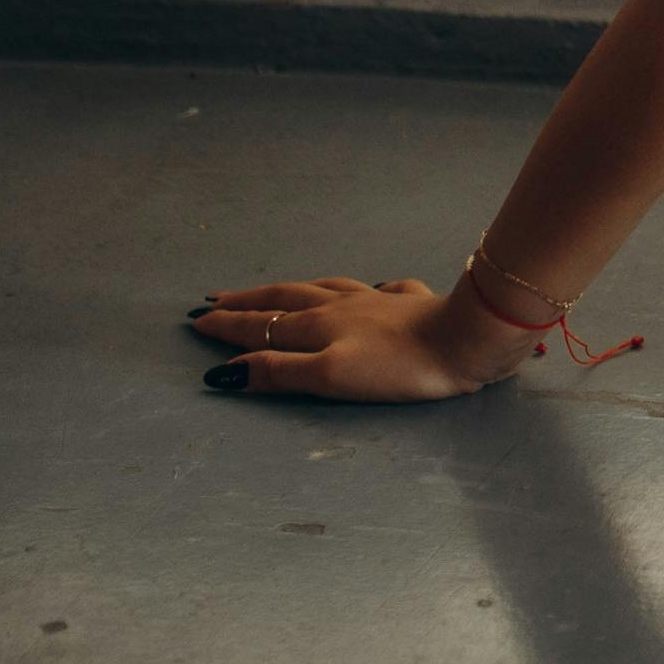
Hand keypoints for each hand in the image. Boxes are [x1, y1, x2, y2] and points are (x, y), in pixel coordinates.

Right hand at [189, 274, 536, 401]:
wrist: (467, 338)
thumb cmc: (398, 366)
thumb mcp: (329, 376)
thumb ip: (279, 371)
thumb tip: (225, 370)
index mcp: (319, 325)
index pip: (262, 324)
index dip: (228, 325)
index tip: (196, 319)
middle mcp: (344, 306)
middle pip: (287, 298)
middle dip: (249, 301)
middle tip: (217, 298)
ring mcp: (381, 301)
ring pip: (327, 288)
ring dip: (294, 290)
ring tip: (276, 291)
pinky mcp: (416, 303)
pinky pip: (384, 289)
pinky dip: (366, 289)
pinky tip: (373, 289)